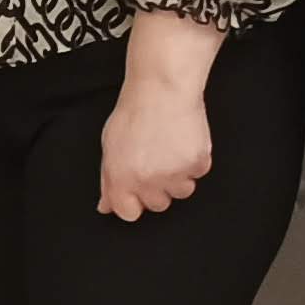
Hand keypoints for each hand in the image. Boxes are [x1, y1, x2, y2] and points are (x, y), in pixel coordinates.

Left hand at [96, 76, 214, 220]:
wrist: (162, 90)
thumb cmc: (134, 112)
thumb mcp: (110, 146)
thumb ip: (108, 180)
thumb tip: (106, 206)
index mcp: (122, 178)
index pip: (129, 214)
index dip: (133, 201)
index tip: (136, 189)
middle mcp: (148, 181)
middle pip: (158, 204)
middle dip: (157, 187)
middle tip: (154, 160)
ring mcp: (175, 174)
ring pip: (181, 192)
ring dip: (178, 176)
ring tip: (169, 149)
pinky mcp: (197, 163)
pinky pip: (198, 173)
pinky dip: (193, 161)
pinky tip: (182, 141)